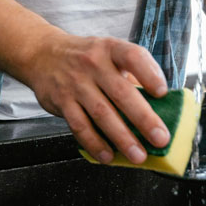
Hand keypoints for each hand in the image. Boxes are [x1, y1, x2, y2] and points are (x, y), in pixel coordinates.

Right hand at [26, 33, 171, 164]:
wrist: (43, 55)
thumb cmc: (85, 58)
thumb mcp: (108, 55)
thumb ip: (130, 76)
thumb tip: (158, 107)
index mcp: (110, 49)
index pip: (133, 57)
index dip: (150, 74)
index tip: (163, 93)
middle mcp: (93, 64)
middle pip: (121, 93)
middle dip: (143, 118)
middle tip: (160, 138)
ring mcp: (75, 83)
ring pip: (102, 114)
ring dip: (122, 138)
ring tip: (138, 155)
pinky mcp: (61, 101)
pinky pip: (80, 126)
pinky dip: (95, 143)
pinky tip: (108, 156)